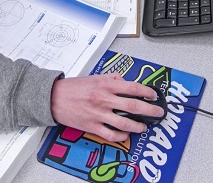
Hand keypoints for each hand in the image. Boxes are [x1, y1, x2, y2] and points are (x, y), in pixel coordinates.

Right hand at [50, 74, 165, 141]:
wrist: (54, 98)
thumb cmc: (73, 88)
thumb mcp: (94, 77)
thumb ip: (111, 78)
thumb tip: (123, 81)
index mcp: (106, 84)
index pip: (132, 87)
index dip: (146, 92)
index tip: (153, 95)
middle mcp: (104, 99)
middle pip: (133, 105)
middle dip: (149, 110)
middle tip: (158, 112)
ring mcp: (98, 114)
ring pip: (124, 122)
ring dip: (138, 126)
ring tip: (144, 126)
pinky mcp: (92, 126)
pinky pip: (111, 134)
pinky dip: (121, 135)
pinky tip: (125, 134)